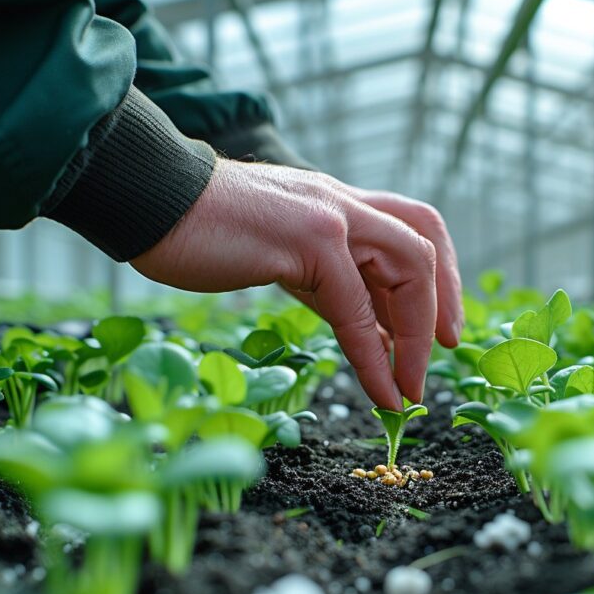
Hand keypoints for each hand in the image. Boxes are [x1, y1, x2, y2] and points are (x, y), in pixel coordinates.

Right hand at [130, 159, 462, 410]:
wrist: (147, 202)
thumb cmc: (203, 235)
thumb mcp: (283, 259)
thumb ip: (329, 285)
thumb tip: (372, 331)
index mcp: (336, 203)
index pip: (411, 225)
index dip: (440, 276)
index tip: (443, 329)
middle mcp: (340, 202)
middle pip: (423, 239)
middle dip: (445, 300)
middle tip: (446, 351)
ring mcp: (327, 216)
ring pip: (406, 269)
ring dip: (417, 337)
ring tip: (412, 388)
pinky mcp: (305, 241)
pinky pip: (355, 307)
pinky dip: (374, 355)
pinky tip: (381, 391)